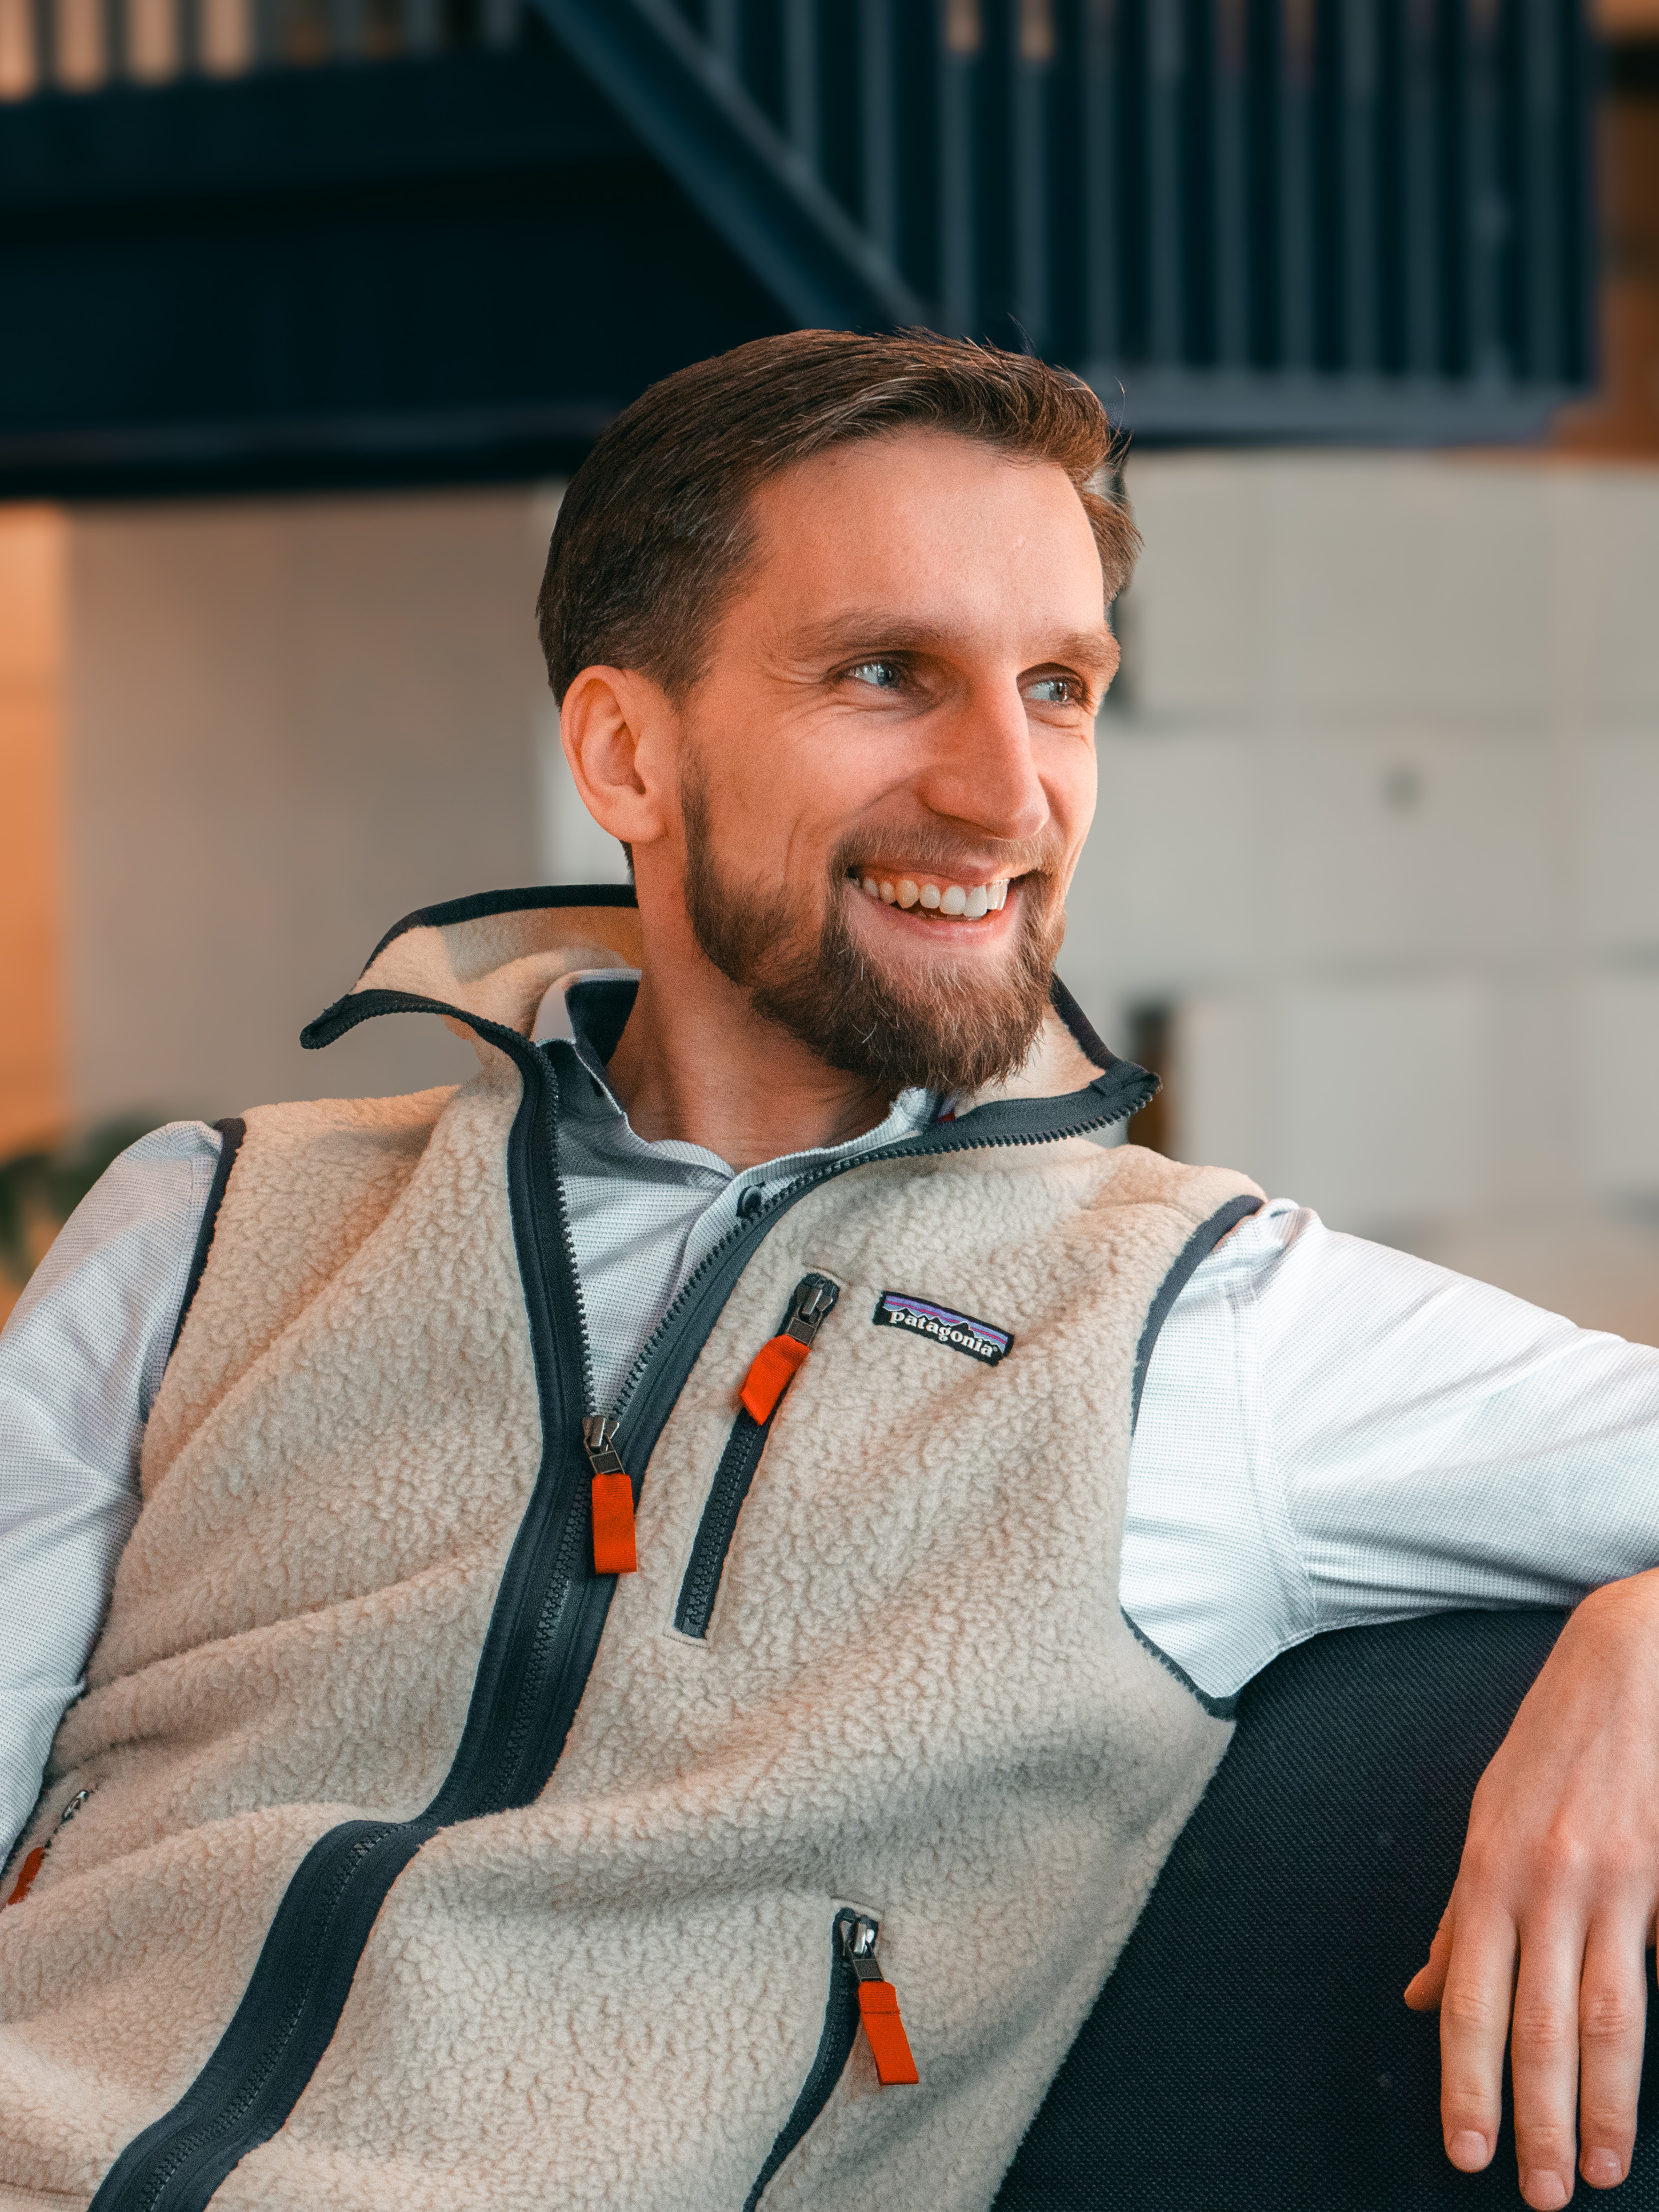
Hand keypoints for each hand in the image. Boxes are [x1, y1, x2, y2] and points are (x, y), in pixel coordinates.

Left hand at [1405, 1568, 1658, 2206]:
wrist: (1629, 1665)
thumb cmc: (1551, 1748)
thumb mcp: (1487, 1823)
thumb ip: (1460, 1915)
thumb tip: (1420, 1993)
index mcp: (1490, 1870)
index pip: (1470, 1999)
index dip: (1466, 2082)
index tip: (1468, 2152)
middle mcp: (1547, 1882)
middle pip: (1541, 2023)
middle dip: (1541, 2118)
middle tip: (1545, 2195)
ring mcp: (1617, 1881)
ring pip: (1610, 2014)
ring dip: (1607, 2103)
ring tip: (1604, 2168)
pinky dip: (1656, 2031)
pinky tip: (1649, 2085)